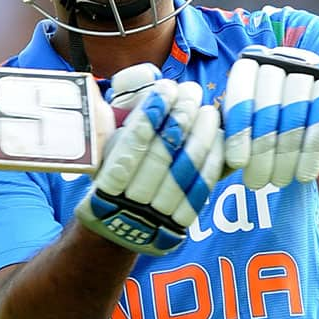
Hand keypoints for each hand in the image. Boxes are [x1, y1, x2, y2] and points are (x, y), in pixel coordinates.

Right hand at [75, 64, 223, 255]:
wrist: (115, 231)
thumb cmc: (110, 178)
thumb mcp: (101, 154)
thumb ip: (116, 126)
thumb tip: (135, 91)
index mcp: (104, 185)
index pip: (131, 145)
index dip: (151, 114)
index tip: (166, 87)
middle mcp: (127, 205)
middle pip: (160, 155)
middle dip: (180, 118)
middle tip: (192, 91)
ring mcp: (154, 218)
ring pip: (183, 172)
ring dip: (200, 137)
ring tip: (208, 110)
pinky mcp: (178, 226)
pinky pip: (200, 190)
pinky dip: (211, 162)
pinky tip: (217, 139)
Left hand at [223, 45, 318, 189]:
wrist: (309, 115)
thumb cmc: (265, 124)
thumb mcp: (245, 122)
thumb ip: (231, 130)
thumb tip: (217, 153)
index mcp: (249, 64)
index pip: (240, 94)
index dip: (239, 130)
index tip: (238, 163)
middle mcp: (276, 59)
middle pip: (269, 105)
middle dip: (263, 148)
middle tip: (256, 181)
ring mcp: (307, 65)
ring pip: (296, 111)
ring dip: (287, 152)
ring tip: (278, 180)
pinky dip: (312, 150)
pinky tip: (303, 174)